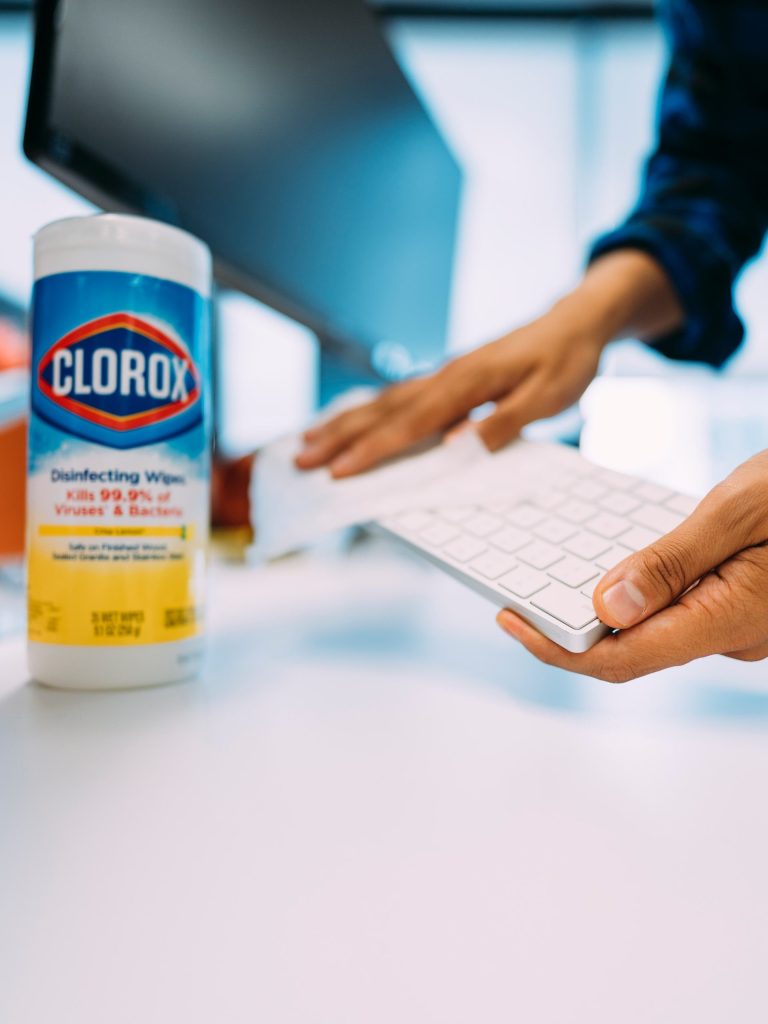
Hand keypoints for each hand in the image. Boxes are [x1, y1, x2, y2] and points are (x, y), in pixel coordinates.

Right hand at [296, 250, 682, 478]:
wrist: (574, 323)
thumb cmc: (565, 361)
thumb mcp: (548, 396)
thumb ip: (503, 422)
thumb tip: (457, 447)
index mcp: (467, 383)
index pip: (410, 423)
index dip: (372, 449)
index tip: (339, 471)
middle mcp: (445, 377)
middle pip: (382, 411)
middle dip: (338, 438)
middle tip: (299, 459)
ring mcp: (442, 375)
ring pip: (382, 402)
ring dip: (343, 423)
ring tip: (306, 441)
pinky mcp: (446, 378)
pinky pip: (396, 397)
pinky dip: (366, 412)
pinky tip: (349, 422)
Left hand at [497, 451, 767, 680]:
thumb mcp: (737, 511)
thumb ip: (671, 563)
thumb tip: (607, 607)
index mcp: (729, 619)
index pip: (623, 657)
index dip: (558, 648)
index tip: (510, 621)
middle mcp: (731, 636)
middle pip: (631, 648)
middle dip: (571, 628)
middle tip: (519, 595)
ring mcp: (737, 626)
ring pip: (653, 628)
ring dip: (603, 609)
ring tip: (555, 578)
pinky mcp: (738, 608)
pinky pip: (676, 610)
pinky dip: (637, 594)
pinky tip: (613, 567)